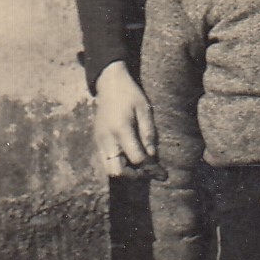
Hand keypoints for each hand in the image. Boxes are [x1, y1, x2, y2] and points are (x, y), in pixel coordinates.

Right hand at [94, 61, 159, 178]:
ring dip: (126, 171)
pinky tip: (131, 158)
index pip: (136, 159)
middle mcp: (106, 139)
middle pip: (116, 171)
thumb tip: (152, 156)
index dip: (150, 168)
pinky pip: (106, 161)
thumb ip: (148, 133)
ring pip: (109, 169)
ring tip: (141, 165)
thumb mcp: (144, 110)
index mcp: (121, 130)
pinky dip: (119, 164)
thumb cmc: (130, 94)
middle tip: (149, 170)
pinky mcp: (97, 141)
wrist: (109, 84)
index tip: (162, 174)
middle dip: (134, 175)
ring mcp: (99, 141)